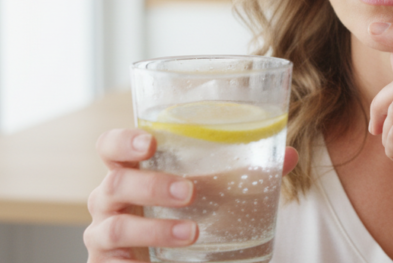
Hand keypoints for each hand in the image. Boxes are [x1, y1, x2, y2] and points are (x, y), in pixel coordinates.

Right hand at [84, 128, 298, 261]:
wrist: (172, 262)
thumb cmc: (185, 215)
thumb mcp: (212, 193)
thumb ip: (246, 172)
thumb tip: (288, 155)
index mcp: (132, 170)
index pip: (111, 147)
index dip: (123, 141)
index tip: (151, 142)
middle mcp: (111, 199)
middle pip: (113, 183)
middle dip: (150, 186)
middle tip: (189, 192)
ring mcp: (104, 235)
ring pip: (114, 227)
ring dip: (154, 230)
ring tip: (191, 233)